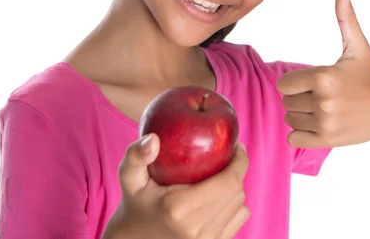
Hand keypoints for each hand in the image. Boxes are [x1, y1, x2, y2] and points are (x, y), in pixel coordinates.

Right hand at [102, 134, 248, 238]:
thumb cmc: (135, 202)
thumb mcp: (130, 177)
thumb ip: (136, 156)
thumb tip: (153, 139)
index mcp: (179, 209)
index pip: (229, 182)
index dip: (240, 161)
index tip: (237, 146)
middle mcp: (196, 229)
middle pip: (237, 193)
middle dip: (237, 171)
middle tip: (229, 156)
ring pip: (240, 207)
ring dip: (235, 188)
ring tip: (222, 175)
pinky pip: (238, 220)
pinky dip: (234, 206)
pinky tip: (220, 196)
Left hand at [277, 0, 369, 147]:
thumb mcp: (357, 45)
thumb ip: (345, 16)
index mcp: (323, 76)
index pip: (284, 83)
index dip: (296, 82)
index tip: (314, 82)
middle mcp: (323, 101)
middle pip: (287, 101)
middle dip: (301, 98)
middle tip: (325, 96)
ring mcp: (325, 123)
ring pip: (291, 119)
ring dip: (302, 115)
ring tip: (326, 109)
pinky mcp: (328, 140)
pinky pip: (294, 139)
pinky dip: (303, 134)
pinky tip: (321, 124)